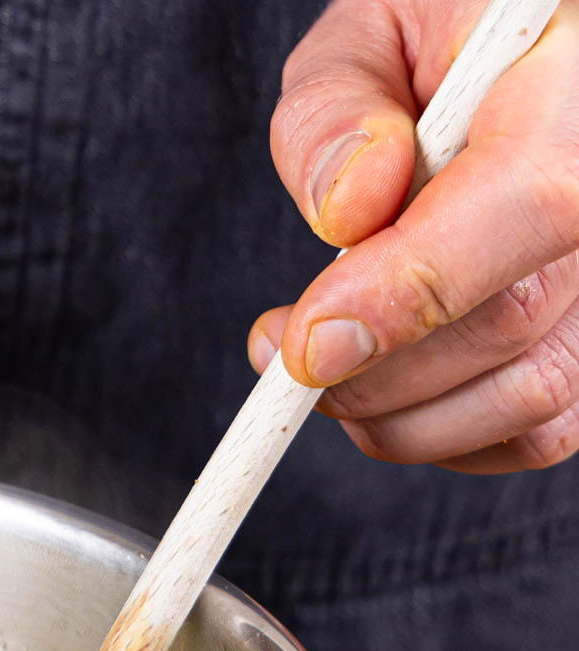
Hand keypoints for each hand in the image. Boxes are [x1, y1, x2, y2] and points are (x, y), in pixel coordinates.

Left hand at [248, 0, 578, 472]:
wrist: (523, 49)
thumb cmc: (452, 33)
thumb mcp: (378, 22)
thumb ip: (336, 105)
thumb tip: (345, 210)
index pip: (528, 205)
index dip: (406, 293)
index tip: (306, 344)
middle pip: (516, 324)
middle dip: (372, 371)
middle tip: (286, 355)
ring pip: (533, 402)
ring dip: (398, 415)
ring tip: (325, 364)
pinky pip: (542, 431)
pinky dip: (446, 432)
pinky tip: (391, 382)